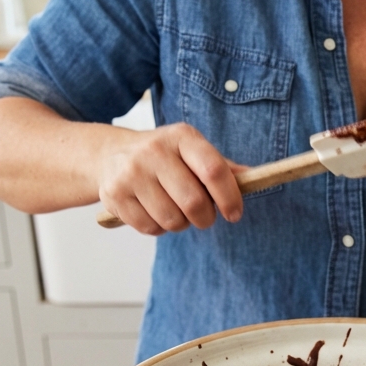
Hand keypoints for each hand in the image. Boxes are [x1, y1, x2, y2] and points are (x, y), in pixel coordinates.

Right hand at [97, 122, 244, 234]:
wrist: (110, 155)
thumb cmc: (164, 157)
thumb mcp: (192, 152)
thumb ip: (221, 167)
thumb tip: (254, 178)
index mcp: (181, 137)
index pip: (213, 170)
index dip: (229, 197)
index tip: (235, 214)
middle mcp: (154, 151)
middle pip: (194, 202)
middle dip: (205, 218)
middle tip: (204, 217)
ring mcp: (131, 173)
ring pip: (172, 220)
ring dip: (181, 224)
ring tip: (175, 210)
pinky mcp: (115, 195)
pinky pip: (150, 228)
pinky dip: (158, 228)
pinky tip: (153, 211)